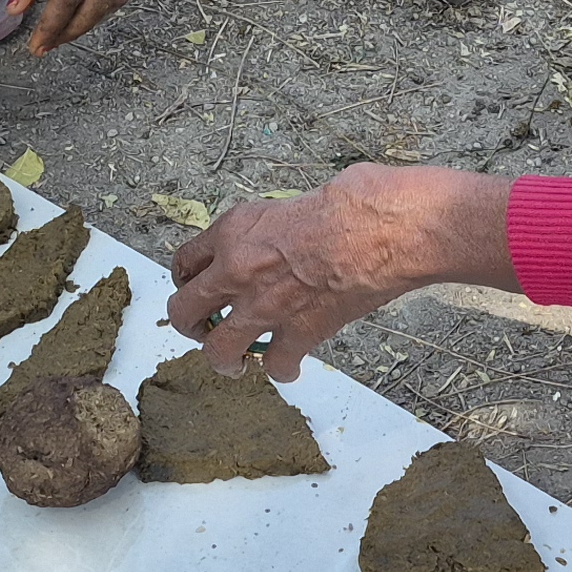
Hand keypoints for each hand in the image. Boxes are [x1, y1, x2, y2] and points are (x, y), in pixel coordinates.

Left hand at [167, 165, 491, 377]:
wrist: (387, 226)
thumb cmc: (354, 201)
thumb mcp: (293, 201)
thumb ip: (271, 227)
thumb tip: (279, 237)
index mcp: (234, 230)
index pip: (185, 261)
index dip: (188, 280)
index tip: (197, 288)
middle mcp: (238, 270)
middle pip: (184, 311)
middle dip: (190, 326)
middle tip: (204, 330)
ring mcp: (265, 306)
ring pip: (218, 350)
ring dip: (225, 361)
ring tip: (236, 364)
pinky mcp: (300, 332)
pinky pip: (275, 365)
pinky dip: (282, 371)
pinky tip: (290, 368)